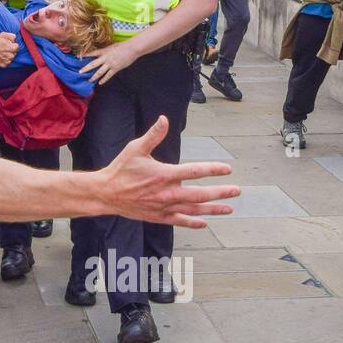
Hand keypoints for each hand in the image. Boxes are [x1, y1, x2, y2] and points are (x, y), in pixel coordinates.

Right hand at [0, 31, 18, 67]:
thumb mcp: (4, 34)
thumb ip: (12, 36)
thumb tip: (15, 39)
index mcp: (11, 48)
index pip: (17, 47)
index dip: (12, 45)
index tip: (8, 44)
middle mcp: (10, 55)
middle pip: (14, 53)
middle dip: (11, 51)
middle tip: (4, 48)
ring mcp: (6, 61)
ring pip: (11, 58)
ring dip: (8, 56)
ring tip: (2, 52)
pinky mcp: (3, 65)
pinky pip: (7, 63)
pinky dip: (4, 60)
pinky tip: (0, 56)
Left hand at [80, 38, 139, 84]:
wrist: (131, 49)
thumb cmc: (122, 46)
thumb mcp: (111, 46)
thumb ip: (105, 51)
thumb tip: (101, 53)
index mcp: (104, 51)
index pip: (92, 53)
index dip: (85, 55)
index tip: (79, 57)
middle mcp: (105, 58)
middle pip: (93, 64)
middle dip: (86, 68)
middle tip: (80, 72)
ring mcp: (110, 64)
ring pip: (99, 72)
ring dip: (93, 77)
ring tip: (89, 80)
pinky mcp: (115, 68)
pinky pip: (108, 76)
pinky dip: (104, 80)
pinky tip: (100, 83)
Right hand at [97, 116, 238, 227]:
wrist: (106, 193)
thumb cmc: (121, 169)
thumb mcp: (135, 148)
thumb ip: (153, 135)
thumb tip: (164, 119)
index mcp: (165, 174)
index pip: (195, 171)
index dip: (213, 169)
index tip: (227, 169)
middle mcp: (168, 193)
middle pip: (201, 194)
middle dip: (220, 192)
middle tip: (236, 190)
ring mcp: (164, 207)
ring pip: (194, 209)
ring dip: (213, 209)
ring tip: (229, 209)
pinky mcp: (158, 216)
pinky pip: (180, 220)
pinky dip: (193, 222)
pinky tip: (204, 222)